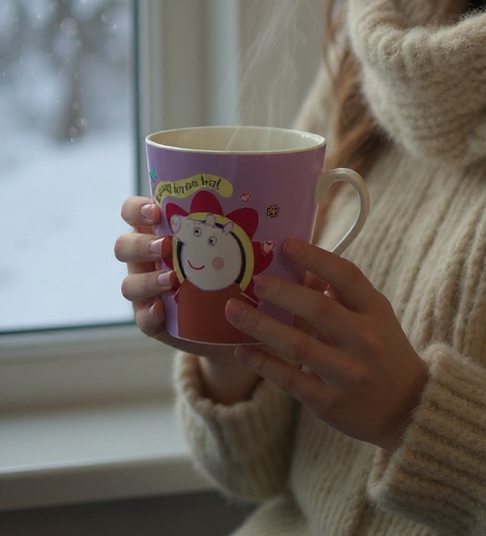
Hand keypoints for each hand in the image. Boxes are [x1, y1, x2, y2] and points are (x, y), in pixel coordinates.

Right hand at [114, 196, 258, 403]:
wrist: (240, 327)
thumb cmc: (245, 275)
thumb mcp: (253, 251)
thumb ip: (268, 232)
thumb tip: (311, 212)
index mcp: (167, 231)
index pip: (135, 211)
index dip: (138, 208)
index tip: (158, 208)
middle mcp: (150, 259)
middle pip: (124, 244)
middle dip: (141, 243)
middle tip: (167, 245)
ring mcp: (148, 292)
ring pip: (129, 283)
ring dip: (146, 279)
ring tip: (171, 279)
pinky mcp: (157, 324)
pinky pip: (141, 320)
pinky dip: (148, 315)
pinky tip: (162, 311)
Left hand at [226, 238, 428, 451]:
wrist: (407, 409)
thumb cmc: (385, 352)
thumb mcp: (378, 317)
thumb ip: (346, 294)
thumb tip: (305, 269)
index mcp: (376, 312)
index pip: (347, 276)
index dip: (316, 258)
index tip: (286, 244)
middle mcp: (364, 341)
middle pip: (318, 309)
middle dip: (281, 292)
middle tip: (253, 280)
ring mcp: (347, 374)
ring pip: (296, 345)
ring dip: (260, 325)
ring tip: (233, 309)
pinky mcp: (329, 403)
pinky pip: (288, 378)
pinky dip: (262, 363)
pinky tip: (241, 350)